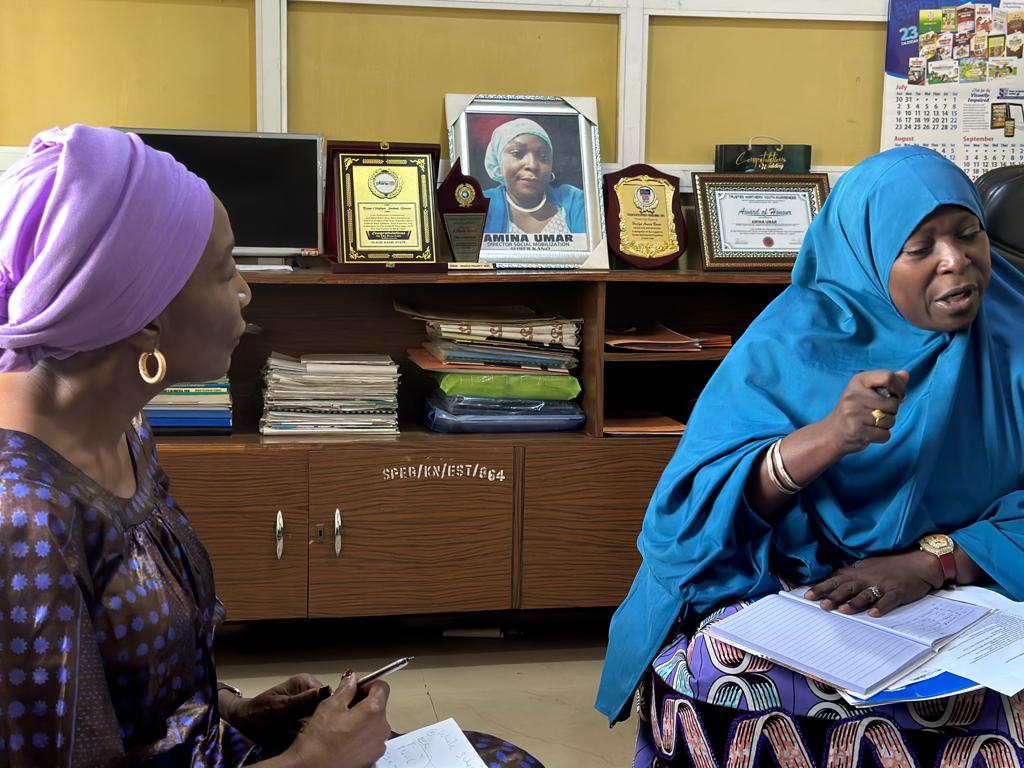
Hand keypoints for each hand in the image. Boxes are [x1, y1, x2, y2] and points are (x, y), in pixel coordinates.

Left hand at [223, 674, 326, 749]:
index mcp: (306, 682)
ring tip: (292, 729)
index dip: (323, 710)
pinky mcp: (303, 716)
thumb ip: (304, 699)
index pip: (326, 695)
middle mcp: (309, 691)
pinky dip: (303, 732)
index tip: (312, 721)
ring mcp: (306, 704)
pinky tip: (292, 733)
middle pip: (323, 708)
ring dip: (307, 728)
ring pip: (317, 718)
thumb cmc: (259, 711)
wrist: (245, 721)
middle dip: (313, 720)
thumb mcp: (281, 706)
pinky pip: (310, 726)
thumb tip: (327, 690)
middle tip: (297, 726)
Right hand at [286, 672, 390, 767]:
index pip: (382, 687)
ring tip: (341, 725)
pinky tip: (344, 738)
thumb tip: (351, 680)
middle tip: (344, 706)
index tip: (356, 687)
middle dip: (363, 703)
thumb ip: (346, 688)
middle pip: (379, 706)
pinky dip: (361, 736)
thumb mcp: (330, 705)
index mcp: (374, 712)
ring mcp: (378, 746)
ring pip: (374, 724)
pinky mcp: (372, 758)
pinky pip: (370, 740)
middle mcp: (382, 729)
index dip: (368, 684)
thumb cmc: (319, 741)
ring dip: (362, 720)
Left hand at [803, 551, 941, 615]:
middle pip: (847, 587)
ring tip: (842, 610)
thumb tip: (833, 579)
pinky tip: (874, 614)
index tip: (807, 595)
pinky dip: (881, 607)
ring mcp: (883, 585)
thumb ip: (851, 573)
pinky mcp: (897, 592)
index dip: (822, 587)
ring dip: (853, 603)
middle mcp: (868, 577)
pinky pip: (888, 600)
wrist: (919, 563)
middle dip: (832, 596)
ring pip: (865, 594)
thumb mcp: (868, 566)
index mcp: (859, 572)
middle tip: (820, 605)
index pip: (836, 580)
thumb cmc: (892, 565)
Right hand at [823, 370, 908, 455]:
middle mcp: (853, 394)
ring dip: (886, 425)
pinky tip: (870, 433)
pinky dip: (881, 437)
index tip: (896, 396)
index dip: (899, 388)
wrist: (832, 432)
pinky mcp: (855, 429)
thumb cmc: (854, 410)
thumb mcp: (867, 392)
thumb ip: (887, 383)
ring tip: (872, 423)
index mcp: (858, 380)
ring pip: (890, 420)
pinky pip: (884, 434)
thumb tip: (905, 375)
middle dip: (892, 412)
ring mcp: (853, 412)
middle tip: (878, 413)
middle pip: (893, 403)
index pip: (888, 377)